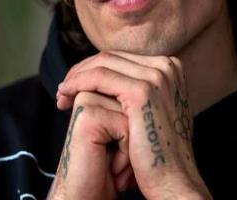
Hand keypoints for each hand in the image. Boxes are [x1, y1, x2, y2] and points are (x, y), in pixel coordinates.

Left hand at [56, 52, 212, 199]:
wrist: (175, 179)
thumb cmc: (161, 151)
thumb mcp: (158, 110)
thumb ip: (144, 90)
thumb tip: (119, 81)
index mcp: (171, 66)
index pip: (122, 57)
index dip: (95, 68)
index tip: (76, 84)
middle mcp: (167, 66)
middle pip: (112, 57)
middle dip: (83, 70)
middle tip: (64, 89)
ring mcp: (157, 77)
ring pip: (103, 64)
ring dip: (76, 77)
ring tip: (62, 94)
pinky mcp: (142, 92)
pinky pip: (99, 77)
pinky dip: (78, 82)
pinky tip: (66, 94)